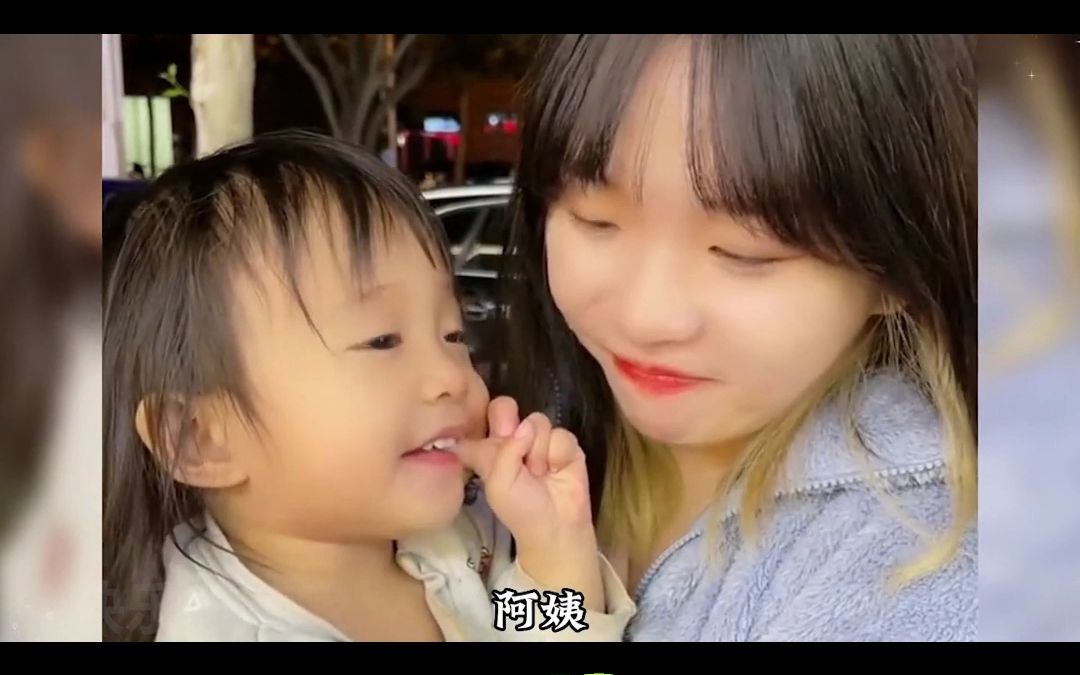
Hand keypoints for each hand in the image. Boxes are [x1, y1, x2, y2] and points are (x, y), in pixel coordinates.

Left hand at [454, 399, 592, 547]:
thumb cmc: (520, 509)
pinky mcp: (564, 444)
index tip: (486, 437)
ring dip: (537, 449)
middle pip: (505, 406)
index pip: (475, 421)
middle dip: (508, 418)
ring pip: (536, 420)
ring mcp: (539, 440)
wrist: (556, 527)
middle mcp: (511, 440)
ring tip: (538, 472)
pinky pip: (560, 434)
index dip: (477, 421)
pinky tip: (557, 471)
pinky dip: (558, 454)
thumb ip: (505, 450)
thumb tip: (526, 424)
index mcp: (488, 449)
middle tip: (511, 440)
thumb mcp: (499, 483)